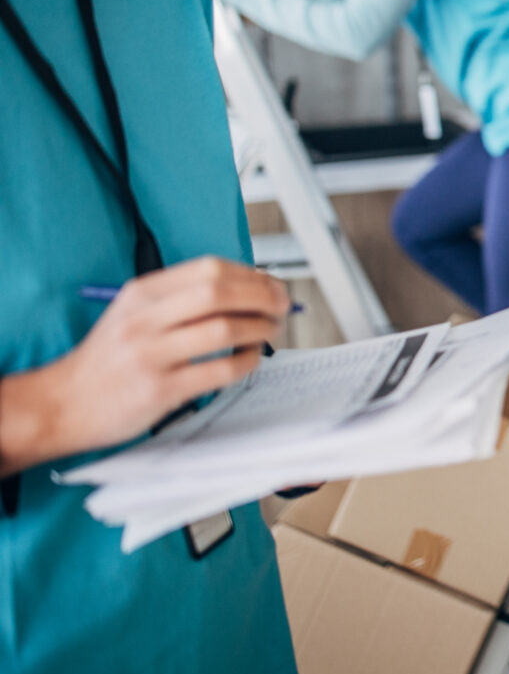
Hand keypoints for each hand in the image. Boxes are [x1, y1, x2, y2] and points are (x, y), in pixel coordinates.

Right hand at [16, 257, 285, 464]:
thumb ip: (180, 299)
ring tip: (270, 332)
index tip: (271, 285)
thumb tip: (247, 289)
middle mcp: (144, 319)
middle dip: (263, 297)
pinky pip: (219, 370)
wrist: (60, 404)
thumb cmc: (107, 360)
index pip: (209, 269)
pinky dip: (246, 362)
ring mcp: (150, 354)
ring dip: (261, 328)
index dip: (251, 275)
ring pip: (224, 328)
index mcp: (141, 293)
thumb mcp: (132, 313)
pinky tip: (250, 359)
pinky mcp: (159, 389)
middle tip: (282, 307)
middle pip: (220, 292)